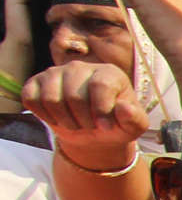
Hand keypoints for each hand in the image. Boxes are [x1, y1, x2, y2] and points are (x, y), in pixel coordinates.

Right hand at [19, 62, 149, 171]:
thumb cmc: (115, 125)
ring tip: (75, 123)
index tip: (106, 127)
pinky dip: (44, 115)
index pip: (100, 85)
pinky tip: (57, 118)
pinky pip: (31, 99)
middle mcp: (80, 67)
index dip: (102, 111)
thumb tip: (124, 108)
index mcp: (108, 73)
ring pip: (52, 99)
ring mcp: (55, 73)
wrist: (92, 132)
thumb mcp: (133, 126)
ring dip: (64, 120)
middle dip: (83, 120)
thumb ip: (134, 118)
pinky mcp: (35, 82)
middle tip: (90, 126)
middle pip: (74, 96)